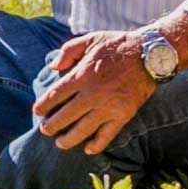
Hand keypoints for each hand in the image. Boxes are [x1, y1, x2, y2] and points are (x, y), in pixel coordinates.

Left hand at [32, 30, 154, 153]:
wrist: (150, 54)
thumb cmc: (118, 45)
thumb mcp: (91, 39)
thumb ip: (69, 51)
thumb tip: (54, 67)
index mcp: (83, 75)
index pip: (56, 95)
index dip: (43, 105)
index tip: (37, 111)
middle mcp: (93, 94)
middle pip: (65, 116)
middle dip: (51, 126)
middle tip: (45, 130)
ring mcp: (108, 107)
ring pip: (82, 130)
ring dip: (68, 139)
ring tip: (60, 143)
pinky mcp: (123, 115)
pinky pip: (107, 135)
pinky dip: (96, 145)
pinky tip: (88, 149)